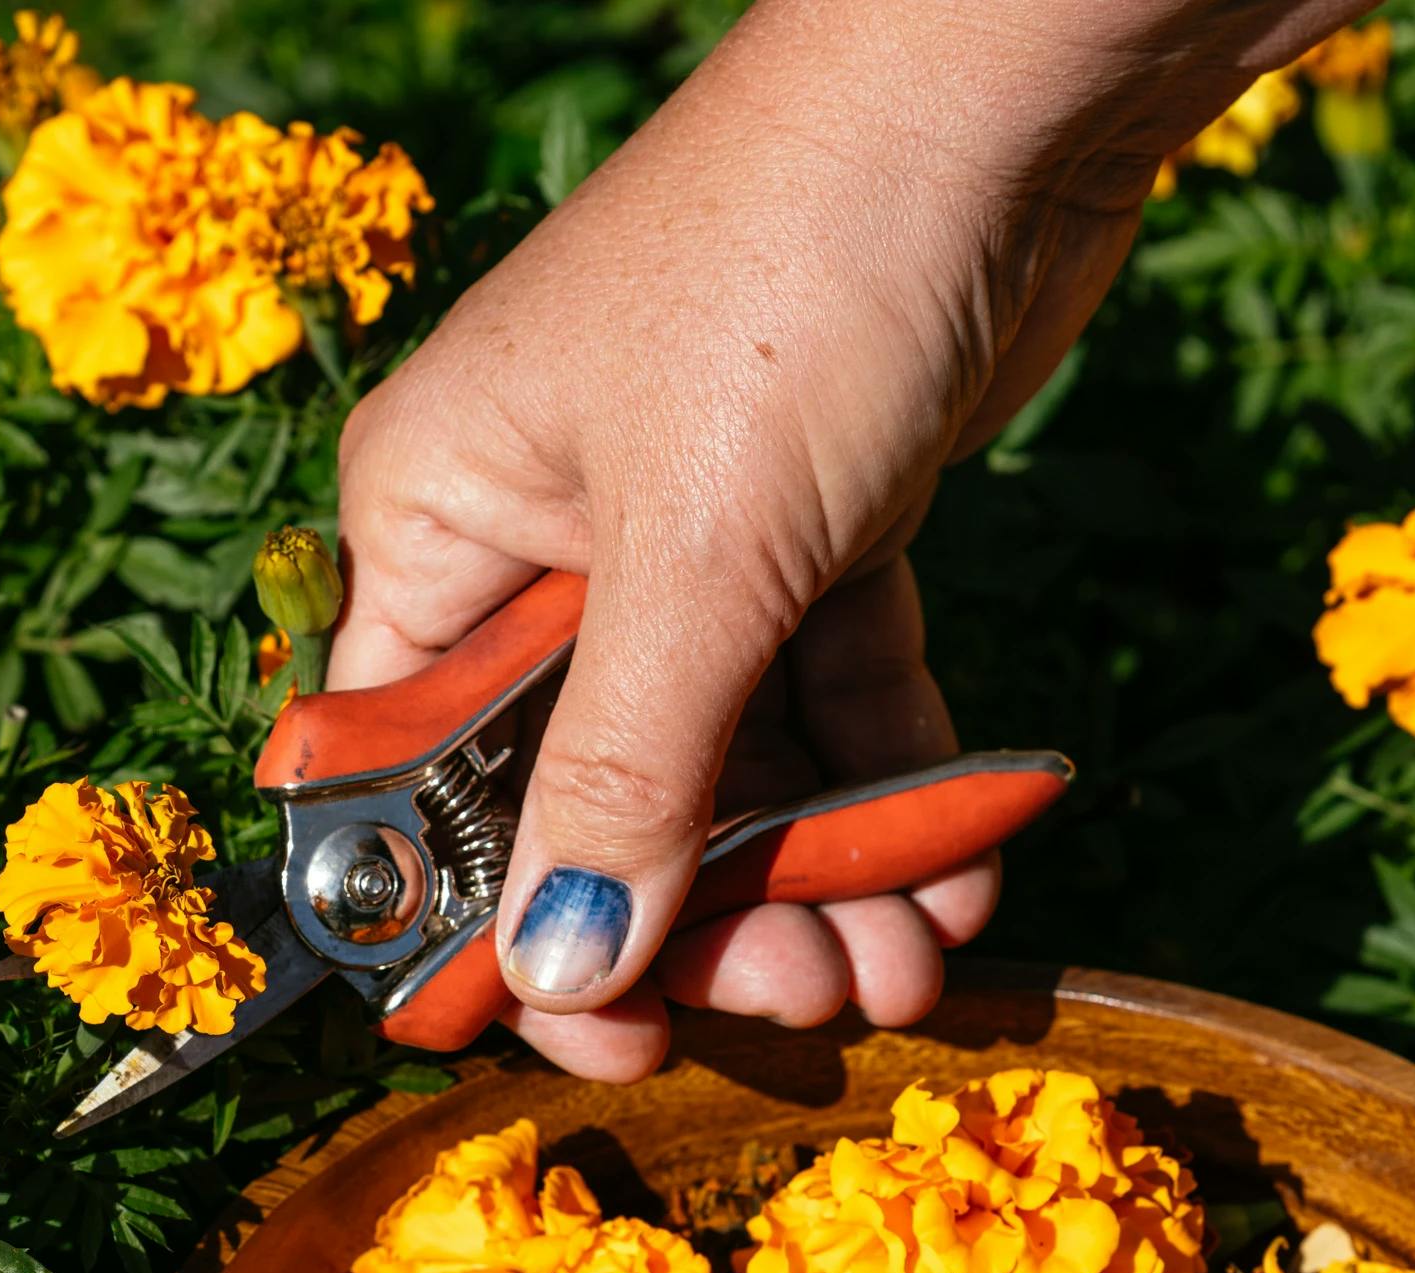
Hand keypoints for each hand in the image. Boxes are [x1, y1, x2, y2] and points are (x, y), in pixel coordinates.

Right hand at [332, 0, 1373, 1078]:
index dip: (492, 923)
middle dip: (707, 920)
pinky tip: (963, 876)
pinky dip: (894, 792)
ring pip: (733, 768)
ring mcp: (688, 540)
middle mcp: (543, 542)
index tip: (599, 1034)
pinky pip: (835, 704)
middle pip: (596, 796)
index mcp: (439, 525)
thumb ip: (627, 779)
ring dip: (821, 884)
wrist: (999, 97)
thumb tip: (557, 973)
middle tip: (816, 1000)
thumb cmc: (793, 281)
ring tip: (913, 964)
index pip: (416, 776)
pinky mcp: (817, 533)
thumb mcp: (697, 559)